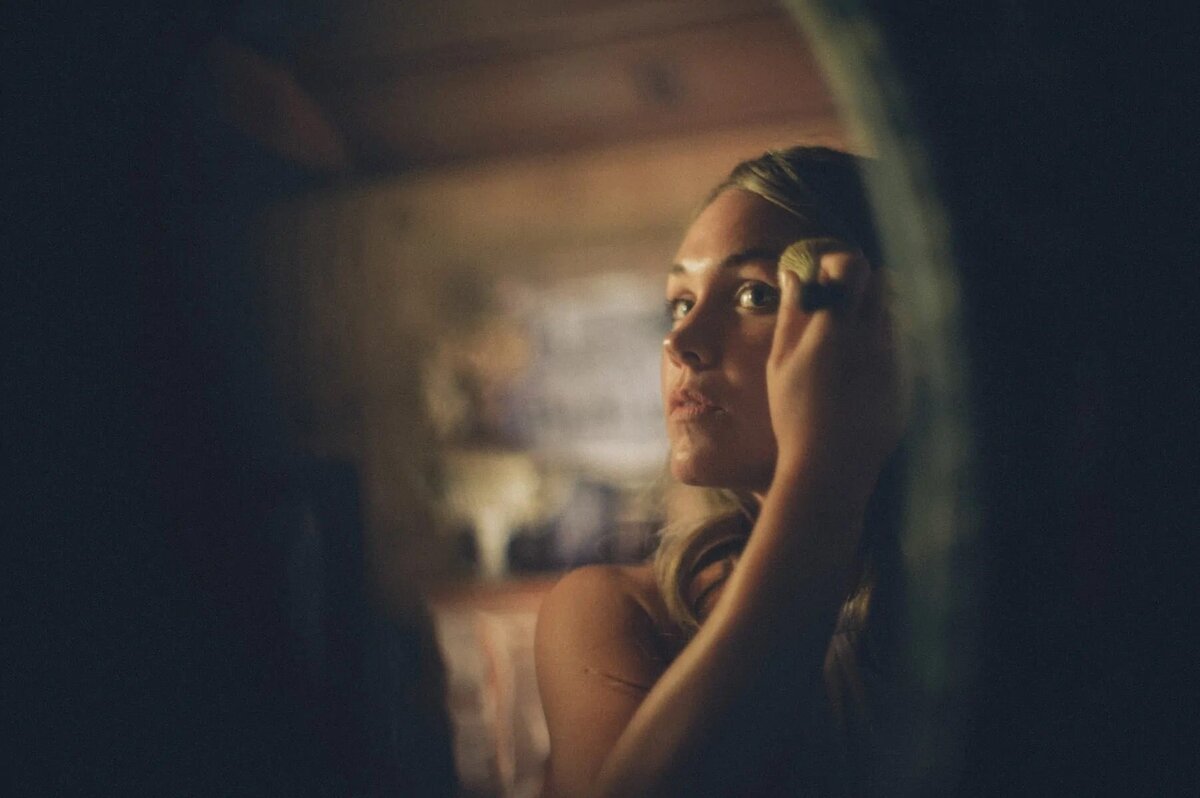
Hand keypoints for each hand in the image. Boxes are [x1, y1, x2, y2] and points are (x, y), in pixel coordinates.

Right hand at [766, 248, 906, 496]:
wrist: (831, 468)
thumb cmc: (795, 416)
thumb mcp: (781, 363)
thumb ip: (792, 313)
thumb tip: (796, 273)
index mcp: (835, 328)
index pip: (852, 266)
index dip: (839, 263)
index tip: (824, 275)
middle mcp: (871, 337)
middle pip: (880, 284)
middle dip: (859, 286)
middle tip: (836, 305)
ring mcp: (894, 359)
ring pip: (891, 315)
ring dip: (871, 317)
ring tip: (845, 345)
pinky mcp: (907, 380)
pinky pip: (898, 348)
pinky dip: (880, 349)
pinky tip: (857, 377)